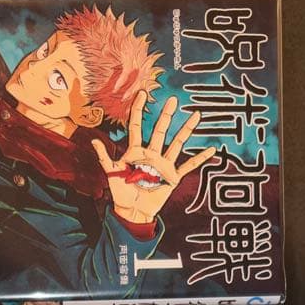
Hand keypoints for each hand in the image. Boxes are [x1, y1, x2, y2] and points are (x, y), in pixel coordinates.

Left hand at [91, 93, 215, 224]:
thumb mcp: (111, 173)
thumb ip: (104, 156)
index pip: (137, 126)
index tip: (143, 94)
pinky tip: (211, 150)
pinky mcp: (172, 177)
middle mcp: (151, 154)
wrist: (132, 211)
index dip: (139, 109)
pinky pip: (188, 166)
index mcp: (135, 151)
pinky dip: (200, 158)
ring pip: (176, 143)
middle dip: (166, 116)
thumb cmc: (121, 192)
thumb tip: (93, 141)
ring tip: (196, 115)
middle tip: (173, 100)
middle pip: (160, 131)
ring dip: (186, 130)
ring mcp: (163, 165)